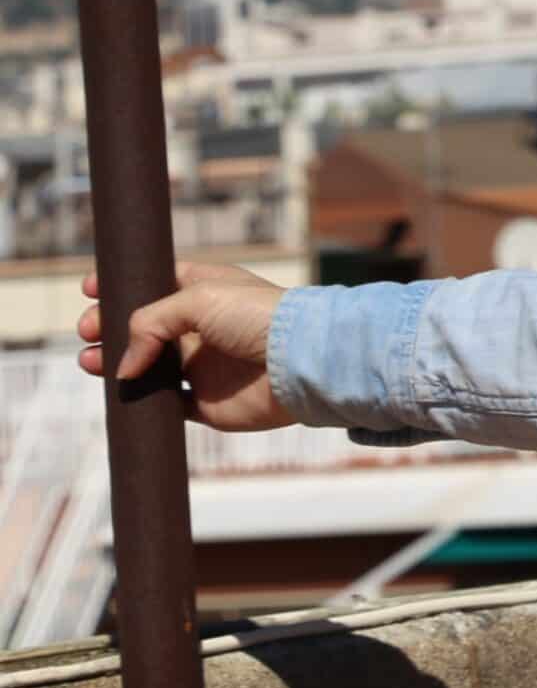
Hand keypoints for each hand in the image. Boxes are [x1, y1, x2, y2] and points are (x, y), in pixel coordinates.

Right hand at [76, 261, 292, 431]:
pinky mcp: (207, 402)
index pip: (156, 283)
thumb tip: (124, 365)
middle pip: (143, 328)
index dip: (124, 286)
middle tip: (86, 331)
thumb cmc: (258, 316)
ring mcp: (204, 365)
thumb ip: (149, 323)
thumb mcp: (197, 298)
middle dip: (108, 327)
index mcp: (206, 290)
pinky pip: (164, 404)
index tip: (91, 289)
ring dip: (114, 364)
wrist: (299, 362)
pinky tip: (121, 391)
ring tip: (89, 361)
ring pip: (146, 366)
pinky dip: (140, 400)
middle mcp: (203, 327)